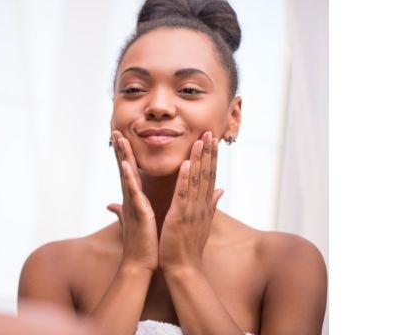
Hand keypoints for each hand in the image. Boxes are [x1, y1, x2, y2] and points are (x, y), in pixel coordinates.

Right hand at [106, 130, 158, 271]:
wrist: (139, 265)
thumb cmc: (139, 245)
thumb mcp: (133, 222)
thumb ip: (122, 211)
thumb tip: (111, 205)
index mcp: (134, 200)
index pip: (129, 172)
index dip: (125, 154)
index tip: (122, 137)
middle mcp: (130, 199)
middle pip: (124, 168)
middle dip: (120, 149)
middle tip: (116, 129)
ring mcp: (133, 205)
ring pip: (126, 175)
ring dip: (122, 156)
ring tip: (119, 138)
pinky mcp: (138, 213)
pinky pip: (133, 192)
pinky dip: (128, 177)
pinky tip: (125, 164)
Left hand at [159, 131, 224, 270]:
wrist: (184, 269)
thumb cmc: (188, 247)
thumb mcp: (202, 222)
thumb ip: (211, 204)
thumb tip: (220, 190)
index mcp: (204, 206)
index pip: (210, 177)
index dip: (212, 158)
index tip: (213, 140)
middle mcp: (201, 206)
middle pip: (207, 174)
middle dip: (209, 152)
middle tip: (210, 131)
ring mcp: (192, 211)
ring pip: (197, 181)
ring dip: (199, 159)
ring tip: (200, 140)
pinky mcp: (180, 218)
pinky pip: (183, 196)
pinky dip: (184, 180)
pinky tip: (186, 164)